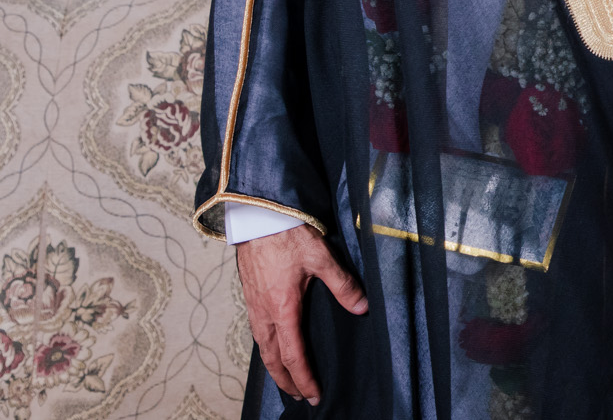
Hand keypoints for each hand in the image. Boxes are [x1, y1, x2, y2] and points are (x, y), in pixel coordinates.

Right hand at [236, 224, 368, 404]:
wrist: (257, 215)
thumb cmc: (287, 234)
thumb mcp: (321, 258)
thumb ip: (343, 285)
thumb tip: (362, 307)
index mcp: (282, 310)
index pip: (293, 356)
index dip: (304, 379)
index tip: (314, 395)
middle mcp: (264, 314)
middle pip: (273, 360)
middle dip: (287, 382)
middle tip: (301, 397)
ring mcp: (254, 306)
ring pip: (262, 348)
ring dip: (275, 367)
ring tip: (287, 379)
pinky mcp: (250, 296)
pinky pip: (256, 332)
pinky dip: (266, 349)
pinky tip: (274, 346)